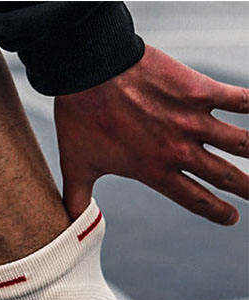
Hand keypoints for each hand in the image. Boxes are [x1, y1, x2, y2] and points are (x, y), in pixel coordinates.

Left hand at [54, 45, 248, 223]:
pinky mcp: (199, 91)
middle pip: (224, 176)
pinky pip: (240, 100)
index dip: (215, 211)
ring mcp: (192, 121)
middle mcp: (178, 151)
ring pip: (240, 143)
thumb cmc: (80, 119)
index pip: (193, 199)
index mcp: (153, 171)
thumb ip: (77, 200)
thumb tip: (68, 228)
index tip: (231, 218)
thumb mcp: (76, 165)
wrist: (88, 71)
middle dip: (245, 187)